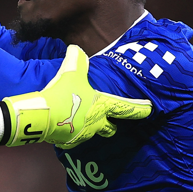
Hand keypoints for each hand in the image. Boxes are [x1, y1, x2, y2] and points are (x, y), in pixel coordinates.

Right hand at [0, 45, 151, 148]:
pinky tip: (64, 125)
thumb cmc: (62, 93)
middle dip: (112, 125)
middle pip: (111, 129)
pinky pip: (74, 138)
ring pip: (92, 133)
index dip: (139, 108)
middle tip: (109, 120)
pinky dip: (71, 132)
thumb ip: (76, 59)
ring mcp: (84, 135)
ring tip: (79, 120)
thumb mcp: (70, 71)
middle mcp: (97, 123)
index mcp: (102, 106)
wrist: (43, 115)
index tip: (149, 109)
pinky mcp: (69, 142)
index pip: (126, 108)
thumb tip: (76, 48)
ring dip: (89, 127)